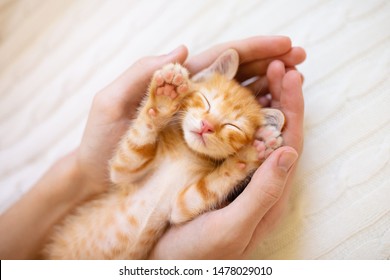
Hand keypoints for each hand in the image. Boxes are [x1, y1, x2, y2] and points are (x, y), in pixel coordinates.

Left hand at [76, 36, 304, 200]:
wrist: (97, 180)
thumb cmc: (99, 142)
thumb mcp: (110, 102)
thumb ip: (142, 73)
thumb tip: (185, 47)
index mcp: (175, 83)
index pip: (219, 58)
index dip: (252, 48)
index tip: (283, 44)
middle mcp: (192, 100)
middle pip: (238, 74)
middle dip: (270, 63)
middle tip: (301, 57)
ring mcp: (200, 124)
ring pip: (242, 99)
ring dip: (270, 88)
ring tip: (296, 81)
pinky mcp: (202, 149)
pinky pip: (235, 131)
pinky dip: (257, 120)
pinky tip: (276, 115)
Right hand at [149, 38, 304, 258]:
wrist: (169, 264)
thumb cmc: (200, 254)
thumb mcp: (232, 227)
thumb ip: (263, 193)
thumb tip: (287, 151)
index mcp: (269, 194)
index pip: (290, 143)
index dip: (292, 108)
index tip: (289, 76)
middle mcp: (258, 182)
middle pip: (278, 132)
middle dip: (281, 96)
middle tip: (278, 64)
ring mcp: (237, 176)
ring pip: (256, 132)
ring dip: (261, 101)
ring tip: (259, 72)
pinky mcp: (218, 174)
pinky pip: (232, 139)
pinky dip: (235, 115)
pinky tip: (228, 97)